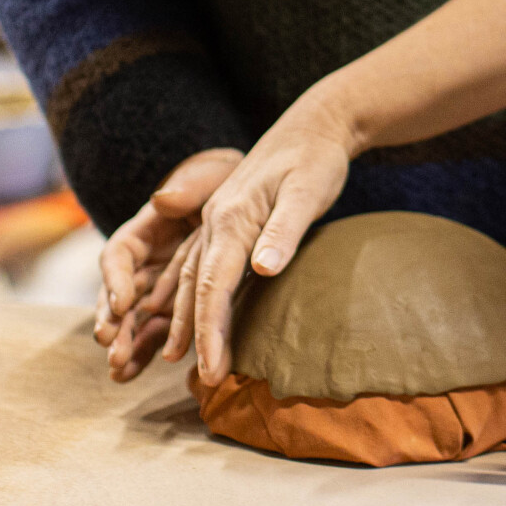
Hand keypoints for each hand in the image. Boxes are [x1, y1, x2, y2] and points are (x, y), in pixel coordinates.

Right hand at [92, 148, 239, 382]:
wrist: (261, 185)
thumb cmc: (230, 177)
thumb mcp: (215, 173)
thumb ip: (192, 185)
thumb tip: (164, 199)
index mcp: (151, 224)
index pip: (121, 252)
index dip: (115, 279)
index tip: (119, 304)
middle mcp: (151, 256)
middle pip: (121, 290)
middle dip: (114, 321)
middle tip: (112, 350)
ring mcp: (165, 280)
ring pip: (138, 314)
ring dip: (129, 341)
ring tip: (121, 371)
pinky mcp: (186, 300)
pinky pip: (164, 326)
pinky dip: (151, 348)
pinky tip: (135, 373)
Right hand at [163, 95, 357, 384]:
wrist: (316, 124)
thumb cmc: (317, 158)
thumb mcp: (308, 189)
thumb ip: (284, 229)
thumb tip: (263, 269)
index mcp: (230, 217)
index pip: (214, 284)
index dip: (211, 330)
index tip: (212, 369)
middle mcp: (216, 221)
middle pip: (198, 287)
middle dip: (197, 335)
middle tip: (206, 382)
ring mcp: (220, 221)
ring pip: (194, 278)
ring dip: (189, 319)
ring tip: (188, 361)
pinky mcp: (231, 223)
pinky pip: (207, 268)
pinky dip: (199, 297)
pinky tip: (203, 320)